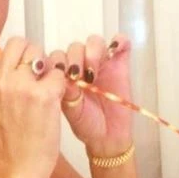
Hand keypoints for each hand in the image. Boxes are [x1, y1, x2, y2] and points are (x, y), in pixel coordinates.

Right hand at [0, 37, 65, 177]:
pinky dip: (61, 85)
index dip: (18, 61)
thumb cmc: (8, 144)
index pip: (2, 52)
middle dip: (33, 56)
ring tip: (48, 89)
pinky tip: (57, 101)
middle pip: (20, 44)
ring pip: (39, 53)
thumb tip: (10, 64)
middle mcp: (0, 81)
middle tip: (40, 77)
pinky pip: (58, 74)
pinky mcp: (43, 96)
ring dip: (47, 67)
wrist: (17, 169)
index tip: (25, 76)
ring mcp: (21, 87)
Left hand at [48, 34, 133, 156]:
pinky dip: (119, 41)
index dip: (60, 63)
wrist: (107, 136)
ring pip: (94, 42)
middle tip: (80, 77)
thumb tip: (61, 72)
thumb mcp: (70, 109)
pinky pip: (120, 42)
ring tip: (94, 73)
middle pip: (75, 47)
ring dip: (93, 52)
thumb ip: (66, 89)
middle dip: (76, 59)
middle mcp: (82, 65)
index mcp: (65, 74)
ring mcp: (101, 63)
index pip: (58, 55)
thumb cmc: (86, 124)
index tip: (65, 78)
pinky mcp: (119, 63)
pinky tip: (116, 51)